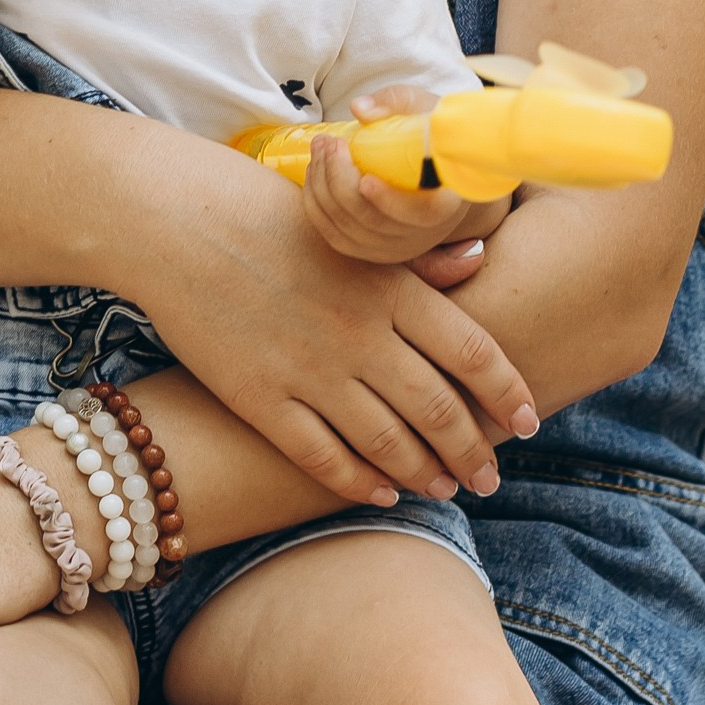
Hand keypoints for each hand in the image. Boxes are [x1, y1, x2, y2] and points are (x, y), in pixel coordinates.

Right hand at [138, 138, 537, 505]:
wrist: (176, 221)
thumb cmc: (265, 211)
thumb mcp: (349, 227)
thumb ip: (414, 257)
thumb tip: (478, 263)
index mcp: (387, 285)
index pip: (472, 351)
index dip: (507, 393)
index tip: (528, 421)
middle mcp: (358, 333)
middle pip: (436, 408)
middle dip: (472, 450)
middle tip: (490, 476)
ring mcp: (308, 370)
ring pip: (386, 441)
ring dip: (423, 471)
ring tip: (445, 487)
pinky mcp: (260, 398)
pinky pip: (321, 456)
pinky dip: (358, 482)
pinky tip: (380, 492)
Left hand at [302, 85, 510, 267]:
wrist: (434, 170)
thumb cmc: (429, 135)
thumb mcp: (423, 108)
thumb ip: (395, 102)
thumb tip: (358, 109)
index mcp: (447, 202)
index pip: (421, 214)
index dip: (390, 202)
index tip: (367, 179)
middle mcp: (421, 234)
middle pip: (372, 220)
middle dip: (339, 180)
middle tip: (328, 142)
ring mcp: (395, 247)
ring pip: (348, 229)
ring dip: (322, 188)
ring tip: (319, 150)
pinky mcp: (370, 249)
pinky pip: (335, 236)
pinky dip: (317, 207)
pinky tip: (314, 176)